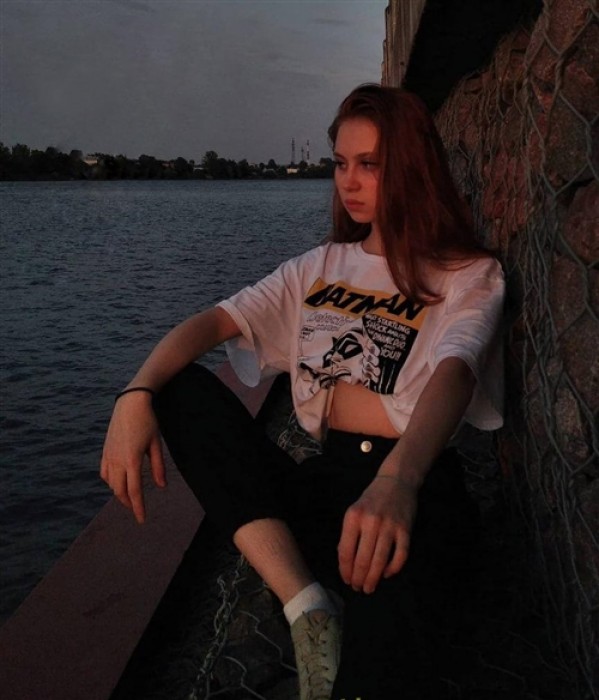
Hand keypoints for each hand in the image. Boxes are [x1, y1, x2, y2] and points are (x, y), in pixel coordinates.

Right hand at [100, 392, 165, 522]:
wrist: (130, 403)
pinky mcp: (105, 450)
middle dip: (128, 502)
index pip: (135, 491)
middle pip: (120, 491)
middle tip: (137, 509)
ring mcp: (109, 455)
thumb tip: (162, 486)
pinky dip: (110, 481)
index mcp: (132, 460)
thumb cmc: (148, 422)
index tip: (141, 520)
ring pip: (111, 483)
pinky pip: (104, 472)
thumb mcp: (156, 444)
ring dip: (119, 492)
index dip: (138, 507)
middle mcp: (118, 460)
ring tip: (129, 496)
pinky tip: (118, 482)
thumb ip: (158, 467)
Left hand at [337, 476, 417, 593]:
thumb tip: (343, 560)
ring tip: (369, 587)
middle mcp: (370, 522)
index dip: (345, 570)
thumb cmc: (372, 499)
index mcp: (353, 517)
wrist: (396, 482)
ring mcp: (389, 526)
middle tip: (358, 588)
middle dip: (359, 578)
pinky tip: (387, 574)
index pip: (346, 552)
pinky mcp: (405, 530)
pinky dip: (393, 568)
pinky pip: (400, 556)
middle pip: (363, 560)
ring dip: (373, 578)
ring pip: (380, 561)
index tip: (346, 580)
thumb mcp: (354, 511)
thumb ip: (348, 534)